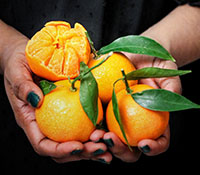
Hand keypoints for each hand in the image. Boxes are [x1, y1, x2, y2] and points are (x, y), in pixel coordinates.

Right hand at [2, 36, 111, 163]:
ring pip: (75, 139)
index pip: (43, 144)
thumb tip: (37, 100)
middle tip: (101, 150)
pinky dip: (95, 129)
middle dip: (82, 152)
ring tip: (108, 147)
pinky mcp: (70, 108)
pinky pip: (82, 123)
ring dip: (92, 146)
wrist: (27, 57)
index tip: (78, 146)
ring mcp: (59, 117)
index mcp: (30, 119)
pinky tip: (107, 130)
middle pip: (62, 148)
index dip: (60, 150)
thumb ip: (23, 87)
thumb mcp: (17, 72)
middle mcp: (46, 122)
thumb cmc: (19, 64)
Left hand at [96, 52, 180, 161]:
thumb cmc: (154, 64)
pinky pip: (98, 123)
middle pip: (131, 148)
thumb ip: (171, 85)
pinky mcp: (106, 111)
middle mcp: (136, 124)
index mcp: (155, 120)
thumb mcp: (166, 71)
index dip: (154, 148)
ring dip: (102, 143)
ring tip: (94, 136)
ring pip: (112, 140)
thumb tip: (171, 96)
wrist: (137, 56)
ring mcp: (120, 119)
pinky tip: (87, 125)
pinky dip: (92, 128)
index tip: (144, 143)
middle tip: (110, 140)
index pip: (160, 141)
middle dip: (120, 150)